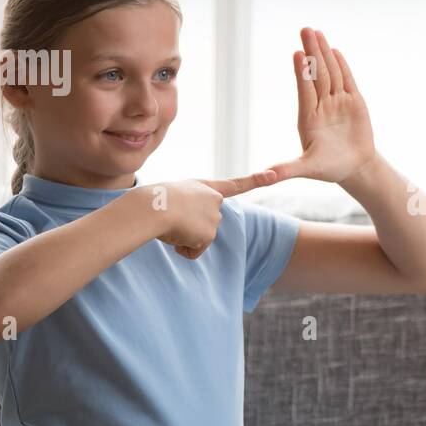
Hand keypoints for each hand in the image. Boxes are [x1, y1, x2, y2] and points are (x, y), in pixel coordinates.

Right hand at [147, 171, 277, 259]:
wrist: (151, 208)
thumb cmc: (151, 201)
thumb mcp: (171, 195)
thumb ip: (187, 207)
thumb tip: (183, 227)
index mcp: (205, 187)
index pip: (236, 184)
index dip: (256, 180)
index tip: (274, 174)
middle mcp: (215, 200)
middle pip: (205, 224)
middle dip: (189, 227)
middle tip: (172, 217)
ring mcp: (215, 218)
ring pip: (197, 239)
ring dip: (182, 237)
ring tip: (170, 223)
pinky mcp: (209, 235)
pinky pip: (193, 251)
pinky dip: (182, 249)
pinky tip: (175, 235)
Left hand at [265, 27, 376, 184]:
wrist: (354, 168)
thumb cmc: (329, 169)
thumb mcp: (306, 169)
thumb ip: (287, 169)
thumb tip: (264, 176)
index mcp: (308, 117)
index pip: (305, 90)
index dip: (302, 72)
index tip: (297, 54)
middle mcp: (321, 105)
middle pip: (317, 74)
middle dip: (312, 52)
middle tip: (305, 29)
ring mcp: (337, 102)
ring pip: (331, 73)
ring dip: (324, 52)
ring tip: (316, 33)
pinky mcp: (353, 102)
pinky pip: (347, 80)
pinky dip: (342, 65)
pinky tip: (335, 50)